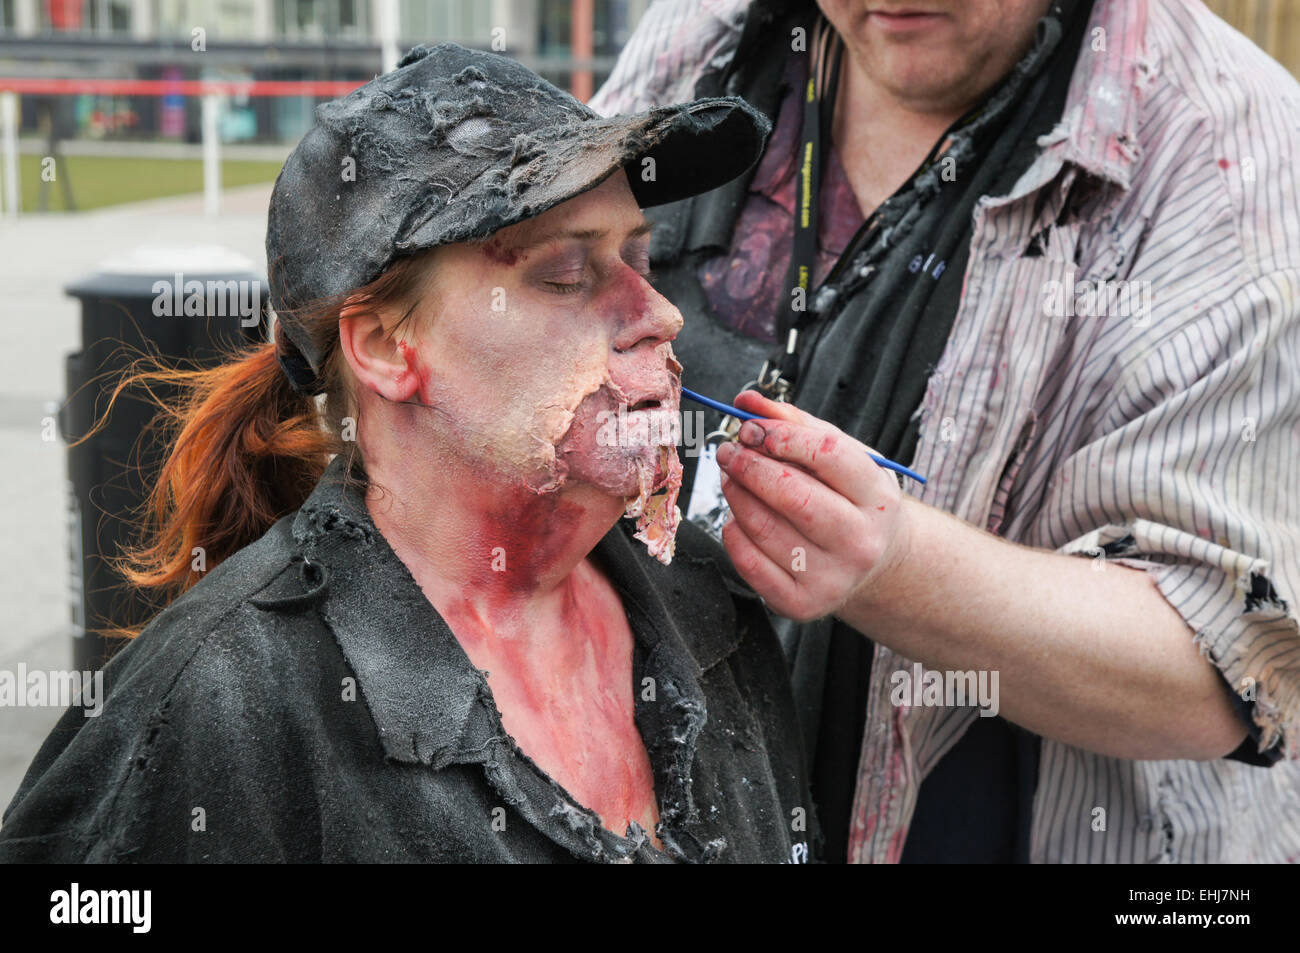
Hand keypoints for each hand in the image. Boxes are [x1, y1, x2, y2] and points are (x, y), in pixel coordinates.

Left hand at [716, 390, 911, 621]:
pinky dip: (733, 531)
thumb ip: (794, 424)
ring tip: (732, 478)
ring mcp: (832, 578)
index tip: (751, 428)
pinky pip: (748, 561)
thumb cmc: (850, 499)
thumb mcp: (840, 457)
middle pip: (792, 494)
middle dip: (749, 466)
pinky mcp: (802, 604)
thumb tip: (745, 402)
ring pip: (763, 526)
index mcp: (877, 498)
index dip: (783, 436)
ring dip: (735, 494)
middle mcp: (860, 542)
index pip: (828, 455)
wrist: (872, 562)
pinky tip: (739, 518)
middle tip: (729, 451)